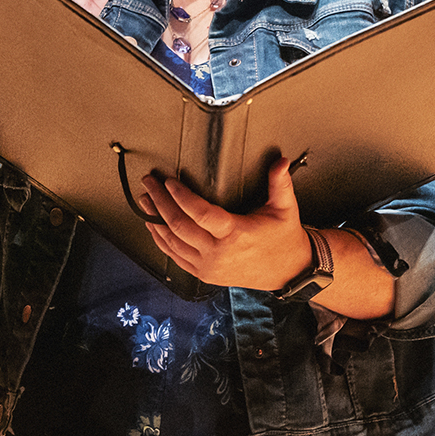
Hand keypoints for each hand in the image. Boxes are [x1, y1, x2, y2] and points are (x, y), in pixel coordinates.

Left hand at [139, 157, 311, 290]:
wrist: (288, 271)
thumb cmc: (284, 239)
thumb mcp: (285, 209)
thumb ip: (280, 183)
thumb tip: (282, 161)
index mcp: (236, 234)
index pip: (200, 213)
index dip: (181, 196)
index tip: (169, 182)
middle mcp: (219, 252)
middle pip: (179, 225)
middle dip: (160, 202)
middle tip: (150, 184)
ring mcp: (209, 266)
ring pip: (172, 242)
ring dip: (155, 220)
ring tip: (145, 201)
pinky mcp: (204, 274)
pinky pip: (175, 257)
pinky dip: (161, 241)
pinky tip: (153, 227)